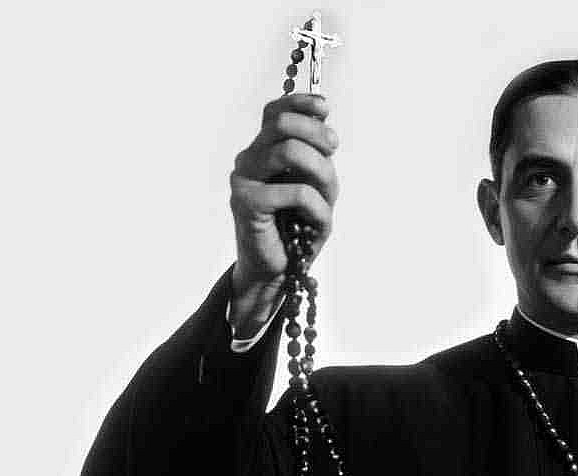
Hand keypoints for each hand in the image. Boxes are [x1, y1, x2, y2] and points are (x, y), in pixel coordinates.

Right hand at [227, 92, 339, 333]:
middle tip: (333, 151)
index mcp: (263, 150)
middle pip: (283, 123)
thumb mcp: (315, 187)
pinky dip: (317, 208)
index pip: (275, 111)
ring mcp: (244, 179)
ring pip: (289, 151)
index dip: (301, 102)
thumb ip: (316, 157)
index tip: (325, 109)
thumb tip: (326, 124)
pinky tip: (315, 222)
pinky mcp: (247, 203)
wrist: (276, 270)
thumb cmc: (296, 228)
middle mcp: (249, 159)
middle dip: (317, 134)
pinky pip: (296, 192)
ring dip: (321, 172)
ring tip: (327, 197)